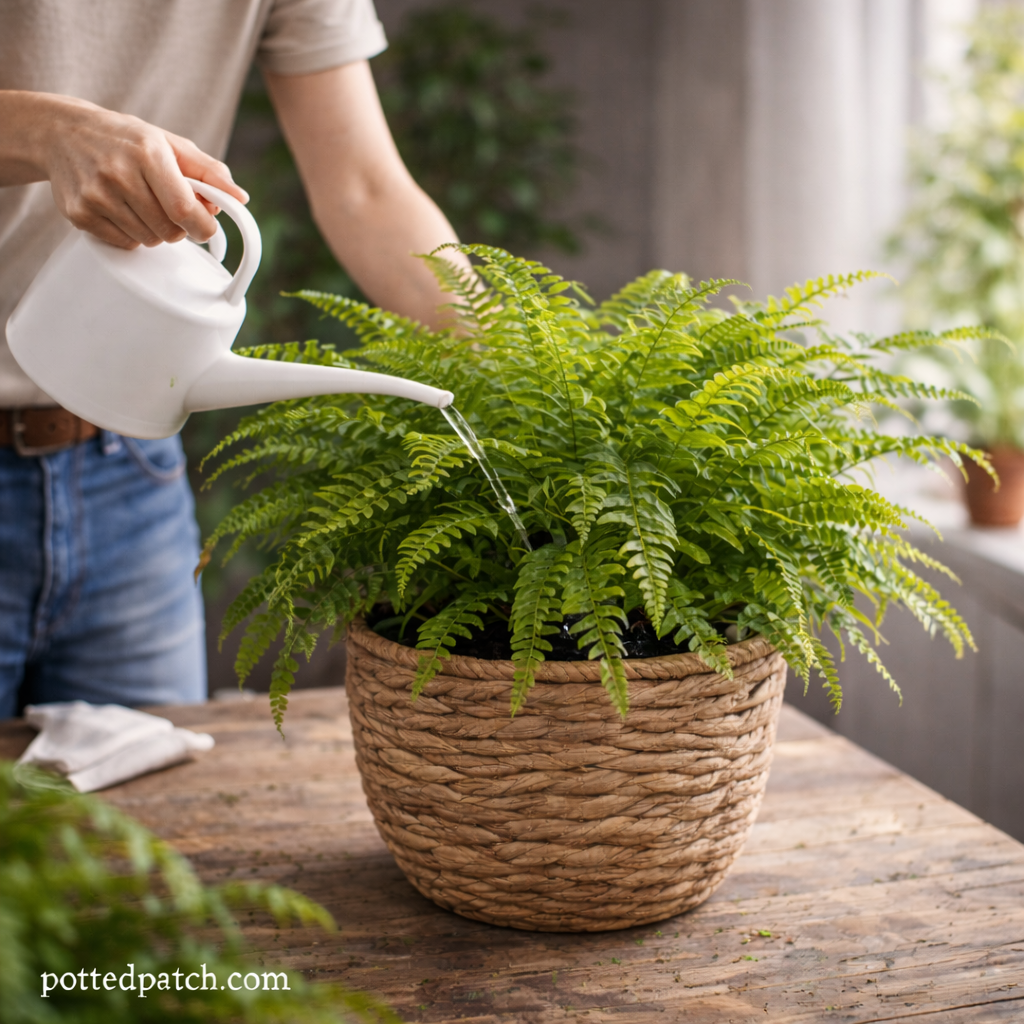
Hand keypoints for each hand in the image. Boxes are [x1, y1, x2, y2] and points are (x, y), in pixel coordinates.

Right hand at [0, 91, 248, 248]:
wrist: (61, 133)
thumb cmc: (125, 139)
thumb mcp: (170, 143)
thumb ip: (209, 171)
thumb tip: (240, 198)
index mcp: (147, 153)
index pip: (184, 209)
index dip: (202, 226)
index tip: (205, 226)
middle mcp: (118, 174)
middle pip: (170, 232)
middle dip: (179, 227)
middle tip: (168, 208)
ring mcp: (96, 196)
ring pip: (149, 241)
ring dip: (155, 230)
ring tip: (141, 203)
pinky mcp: (80, 214)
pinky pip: (125, 244)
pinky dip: (131, 234)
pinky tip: (121, 209)